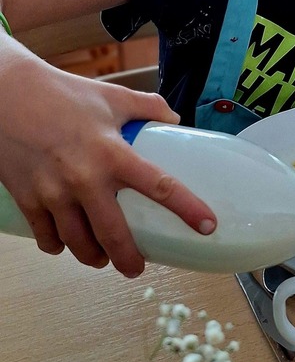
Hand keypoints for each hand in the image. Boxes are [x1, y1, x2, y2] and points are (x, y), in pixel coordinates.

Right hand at [0, 55, 216, 276]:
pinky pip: (47, 238)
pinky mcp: (28, 200)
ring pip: (79, 245)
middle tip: (136, 269)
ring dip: (93, 258)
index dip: (188, 210)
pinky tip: (65, 241)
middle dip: (129, 261)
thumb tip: (174, 120)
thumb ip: (147, 107)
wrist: (6, 93)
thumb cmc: (61, 93)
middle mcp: (85, 178)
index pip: (161, 186)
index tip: (208, 227)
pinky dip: (58, 246)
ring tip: (101, 257)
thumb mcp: (111, 96)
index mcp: (112, 152)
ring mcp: (54, 193)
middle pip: (114, 236)